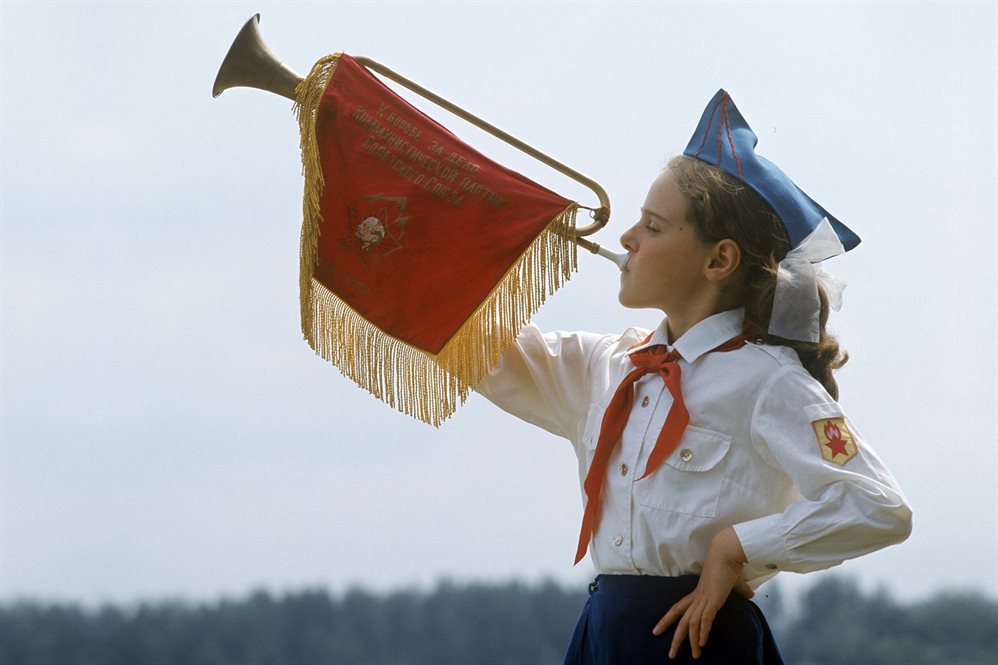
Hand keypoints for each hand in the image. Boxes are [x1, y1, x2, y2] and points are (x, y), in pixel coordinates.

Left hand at [652, 527, 752, 659]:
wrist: (727, 551)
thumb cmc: (728, 563)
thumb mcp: (733, 581)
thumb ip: (740, 590)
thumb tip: (749, 594)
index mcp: (698, 593)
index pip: (679, 608)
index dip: (668, 619)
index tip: (657, 630)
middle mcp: (698, 597)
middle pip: (681, 619)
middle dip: (675, 637)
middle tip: (670, 654)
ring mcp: (704, 598)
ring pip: (692, 623)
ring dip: (692, 641)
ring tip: (694, 656)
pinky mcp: (713, 599)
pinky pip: (705, 618)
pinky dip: (703, 631)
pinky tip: (702, 643)